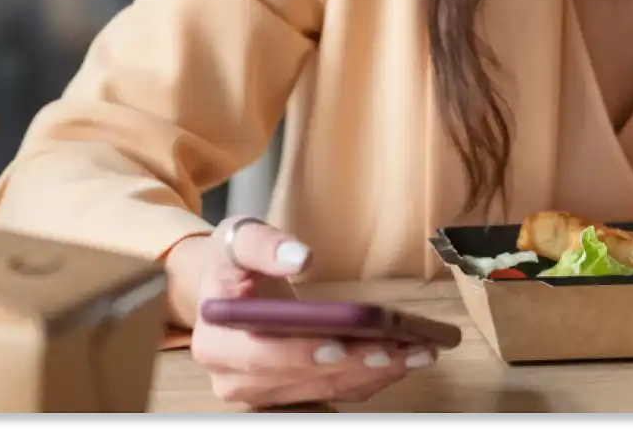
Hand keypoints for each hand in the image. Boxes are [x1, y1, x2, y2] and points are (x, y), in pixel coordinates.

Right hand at [165, 218, 432, 408]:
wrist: (228, 288)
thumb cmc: (233, 264)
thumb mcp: (238, 237)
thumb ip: (263, 244)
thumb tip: (298, 257)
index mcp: (216, 343)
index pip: (262, 354)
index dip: (303, 352)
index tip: (342, 341)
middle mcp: (234, 379)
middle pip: (301, 378)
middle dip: (353, 364)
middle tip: (399, 347)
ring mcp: (263, 394)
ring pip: (324, 388)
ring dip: (372, 373)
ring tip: (416, 350)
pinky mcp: (290, 397)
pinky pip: (335, 392)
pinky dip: (371, 378)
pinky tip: (403, 359)